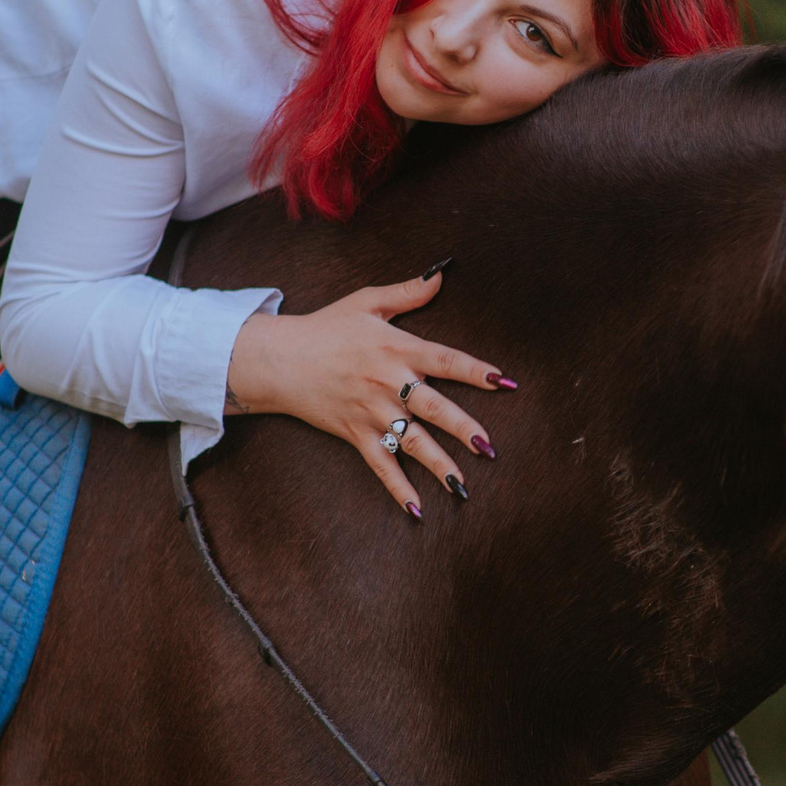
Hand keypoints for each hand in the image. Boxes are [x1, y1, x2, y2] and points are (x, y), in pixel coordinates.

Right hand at [223, 271, 512, 515]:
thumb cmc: (326, 328)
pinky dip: (398, 488)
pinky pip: (380, 465)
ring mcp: (370, 412)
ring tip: (464, 485)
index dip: (477, 371)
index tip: (505, 382)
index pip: (446, 360)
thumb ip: (407, 293)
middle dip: (463, 428)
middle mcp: (387, 382)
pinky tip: (418, 510)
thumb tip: (441, 275)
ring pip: (410, 442)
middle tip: (489, 446)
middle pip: (433, 407)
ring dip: (438, 464)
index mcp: (396, 348)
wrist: (280, 359)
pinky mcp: (354, 433)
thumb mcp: (366, 302)